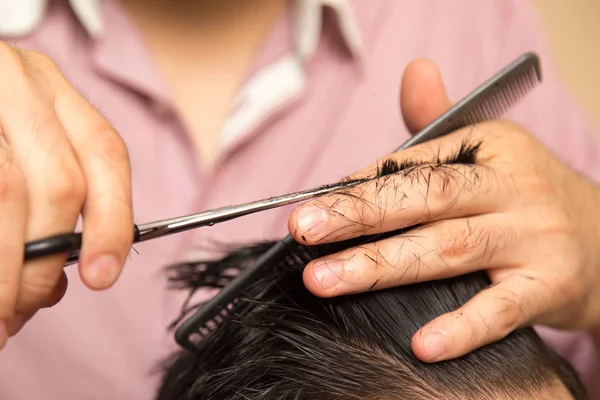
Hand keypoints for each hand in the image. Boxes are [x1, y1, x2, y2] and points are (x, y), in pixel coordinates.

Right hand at [0, 42, 132, 347]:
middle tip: (22, 307)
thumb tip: (53, 285)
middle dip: (46, 259)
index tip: (102, 277)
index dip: (112, 222)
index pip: (105, 153)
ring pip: (9, 189)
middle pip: (61, 183)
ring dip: (9, 267)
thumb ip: (45, 200)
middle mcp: (15, 82)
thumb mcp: (15, 144)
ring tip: (1, 311)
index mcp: (49, 89)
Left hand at [288, 59, 599, 362]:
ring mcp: (534, 237)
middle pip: (425, 199)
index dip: (357, 187)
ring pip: (449, 250)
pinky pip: (502, 310)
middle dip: (358, 214)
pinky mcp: (551, 286)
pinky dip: (462, 328)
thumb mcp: (487, 152)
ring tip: (324, 281)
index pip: (412, 165)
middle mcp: (512, 187)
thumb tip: (414, 72)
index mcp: (489, 150)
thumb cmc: (524, 196)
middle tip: (303, 231)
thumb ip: (440, 124)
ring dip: (381, 265)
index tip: (309, 207)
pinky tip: (421, 344)